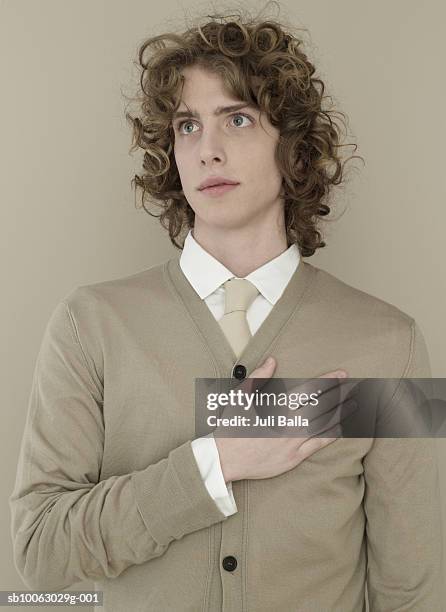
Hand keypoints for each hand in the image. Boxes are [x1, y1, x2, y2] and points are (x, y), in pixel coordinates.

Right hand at [214, 356, 353, 481]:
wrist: (225, 458)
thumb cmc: (231, 426)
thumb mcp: (241, 396)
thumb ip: (259, 377)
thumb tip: (272, 360)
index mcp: (278, 406)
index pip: (310, 390)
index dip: (328, 381)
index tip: (341, 374)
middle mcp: (289, 423)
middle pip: (321, 405)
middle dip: (339, 394)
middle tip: (354, 386)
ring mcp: (293, 441)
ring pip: (323, 424)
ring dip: (340, 413)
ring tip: (355, 404)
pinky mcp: (293, 458)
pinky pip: (317, 445)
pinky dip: (330, 436)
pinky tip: (341, 429)